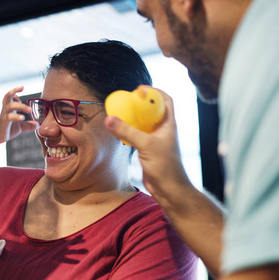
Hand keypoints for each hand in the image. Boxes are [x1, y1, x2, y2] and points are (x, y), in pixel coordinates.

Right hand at [0, 86, 38, 143]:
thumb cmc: (7, 129)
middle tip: (23, 89)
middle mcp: (6, 109)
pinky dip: (16, 116)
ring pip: (10, 105)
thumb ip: (28, 125)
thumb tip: (38, 125)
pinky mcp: (4, 122)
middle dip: (14, 92)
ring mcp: (4, 115)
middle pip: (7, 96)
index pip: (10, 96)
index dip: (15, 91)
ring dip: (20, 106)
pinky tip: (23, 118)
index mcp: (9, 108)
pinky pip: (9, 117)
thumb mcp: (20, 127)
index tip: (22, 89)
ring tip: (29, 110)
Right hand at [104, 88, 191, 203]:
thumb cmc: (165, 167)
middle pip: (153, 110)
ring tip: (120, 113)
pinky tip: (119, 132)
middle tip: (126, 100)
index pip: (166, 100)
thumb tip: (109, 118)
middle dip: (141, 104)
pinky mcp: (148, 150)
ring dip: (133, 118)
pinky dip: (129, 131)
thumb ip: (127, 132)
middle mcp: (163, 130)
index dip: (155, 92)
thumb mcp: (145, 145)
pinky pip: (137, 136)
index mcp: (169, 124)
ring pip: (144, 123)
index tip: (140, 89)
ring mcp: (156, 140)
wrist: (169, 190)